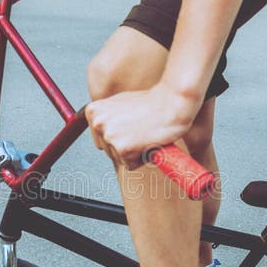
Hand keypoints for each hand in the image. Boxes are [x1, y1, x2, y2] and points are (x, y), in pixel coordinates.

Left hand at [85, 84, 200, 169]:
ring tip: (145, 134)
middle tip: (141, 129)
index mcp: (93, 111)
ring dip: (133, 152)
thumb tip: (101, 130)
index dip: (119, 135)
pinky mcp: (123, 149)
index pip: (100, 137)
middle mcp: (97, 123)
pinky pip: (130, 164)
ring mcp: (109, 136)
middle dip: (125, 145)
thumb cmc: (152, 102)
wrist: (172, 102)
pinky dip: (141, 159)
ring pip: (118, 158)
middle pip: (107, 149)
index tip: (132, 125)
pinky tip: (148, 142)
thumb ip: (107, 117)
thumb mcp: (120, 103)